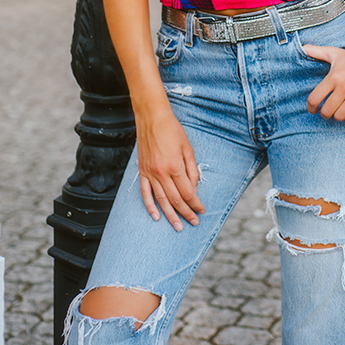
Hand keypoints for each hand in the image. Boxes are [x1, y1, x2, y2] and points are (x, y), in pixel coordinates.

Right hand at [135, 109, 205, 230]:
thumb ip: (192, 170)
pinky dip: (150, 206)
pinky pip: (145, 193)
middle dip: (186, 213)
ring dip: (170, 215)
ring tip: (177, 226)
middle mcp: (162, 173)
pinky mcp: (142, 171)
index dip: (196, 204)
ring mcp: (150, 173)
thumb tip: (194, 188)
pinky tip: (156, 216)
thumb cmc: (172, 130)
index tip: (202, 210)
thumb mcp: (188, 148)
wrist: (152, 118)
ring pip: (161, 200)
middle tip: (193, 222)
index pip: (188, 192)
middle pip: (176, 199)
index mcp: (175, 166)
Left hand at [301, 42, 344, 123]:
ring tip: (339, 110)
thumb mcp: (335, 53)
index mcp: (333, 76)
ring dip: (338, 115)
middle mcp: (344, 86)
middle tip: (327, 110)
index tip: (313, 109)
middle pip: (327, 111)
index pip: (315, 98)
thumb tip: (303, 47)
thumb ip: (317, 51)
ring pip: (340, 116)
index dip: (311, 107)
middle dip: (324, 113)